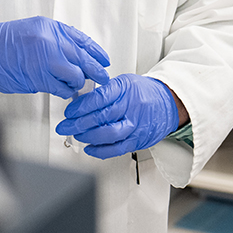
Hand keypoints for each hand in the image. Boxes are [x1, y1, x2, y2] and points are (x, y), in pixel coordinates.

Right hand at [0, 16, 109, 96]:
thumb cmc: (3, 43)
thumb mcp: (32, 30)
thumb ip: (54, 40)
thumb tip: (74, 56)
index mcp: (50, 27)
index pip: (81, 40)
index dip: (96, 52)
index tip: (104, 60)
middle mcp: (50, 40)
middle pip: (83, 58)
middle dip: (96, 71)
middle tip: (103, 78)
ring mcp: (46, 58)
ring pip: (76, 75)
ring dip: (77, 83)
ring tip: (74, 85)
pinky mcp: (40, 76)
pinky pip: (63, 88)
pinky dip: (66, 92)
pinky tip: (63, 91)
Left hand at [55, 74, 179, 158]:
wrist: (168, 103)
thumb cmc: (143, 92)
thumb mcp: (124, 82)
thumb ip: (104, 91)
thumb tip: (80, 101)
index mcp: (124, 89)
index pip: (99, 98)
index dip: (80, 107)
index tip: (69, 112)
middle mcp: (130, 107)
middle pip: (101, 117)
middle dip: (78, 123)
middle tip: (65, 126)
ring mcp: (135, 125)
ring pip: (109, 134)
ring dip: (88, 136)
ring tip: (76, 135)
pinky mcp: (138, 139)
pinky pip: (118, 148)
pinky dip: (101, 150)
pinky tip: (89, 148)